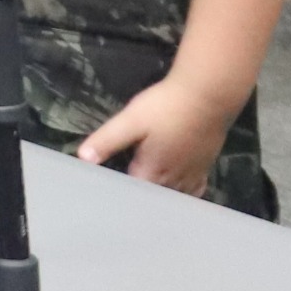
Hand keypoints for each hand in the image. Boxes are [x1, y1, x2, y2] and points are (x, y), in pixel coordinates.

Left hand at [77, 69, 243, 195]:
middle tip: (125, 190)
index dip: (120, 189)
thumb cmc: (166, 107)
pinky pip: (195, 188)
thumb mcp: (130, 120)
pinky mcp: (206, 164)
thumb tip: (83, 159)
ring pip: (175, 194)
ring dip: (162, 195)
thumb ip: (107, 140)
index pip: (132, 191)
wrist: (208, 95)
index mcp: (152, 171)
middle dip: (141, 194)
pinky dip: (185, 192)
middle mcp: (174, 179)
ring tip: (148, 192)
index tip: (108, 189)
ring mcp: (193, 173)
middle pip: (155, 195)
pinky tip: (177, 188)